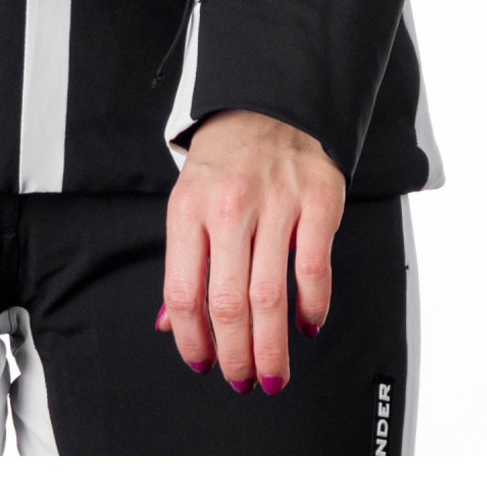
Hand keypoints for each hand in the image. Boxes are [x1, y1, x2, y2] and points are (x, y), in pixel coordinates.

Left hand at [156, 109, 345, 394]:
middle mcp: (229, 207)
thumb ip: (182, 262)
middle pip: (228, 301)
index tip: (200, 363)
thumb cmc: (223, 162)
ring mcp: (276, 204)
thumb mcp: (187, 201)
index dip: (191, 338)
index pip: (183, 290)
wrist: (267, 107)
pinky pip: (314, 269)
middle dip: (234, 354)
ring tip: (272, 373)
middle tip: (241, 379)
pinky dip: (312, 307)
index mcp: (188, 209)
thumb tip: (169, 323)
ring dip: (272, 346)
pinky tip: (306, 326)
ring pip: (271, 295)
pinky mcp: (317, 202)